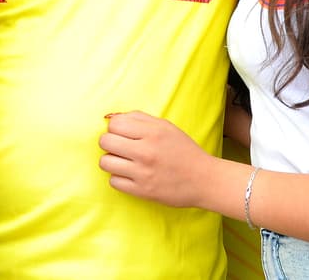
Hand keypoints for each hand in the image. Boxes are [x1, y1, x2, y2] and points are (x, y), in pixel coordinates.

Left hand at [98, 111, 215, 207]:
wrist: (204, 180)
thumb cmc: (184, 150)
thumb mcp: (166, 126)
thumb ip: (139, 118)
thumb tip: (111, 117)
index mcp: (153, 132)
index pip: (114, 124)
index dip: (115, 128)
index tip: (123, 133)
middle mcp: (146, 151)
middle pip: (105, 142)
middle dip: (110, 143)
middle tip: (121, 147)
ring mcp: (143, 173)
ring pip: (105, 162)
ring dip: (112, 161)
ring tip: (124, 161)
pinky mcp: (142, 191)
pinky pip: (113, 181)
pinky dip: (119, 178)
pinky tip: (130, 175)